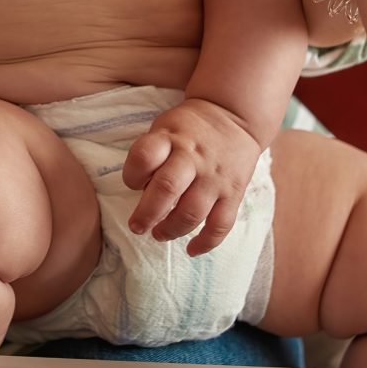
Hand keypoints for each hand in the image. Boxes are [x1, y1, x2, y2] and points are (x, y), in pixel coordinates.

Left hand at [122, 100, 266, 254]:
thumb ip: (151, 155)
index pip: (144, 156)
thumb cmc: (188, 129)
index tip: (132, 183)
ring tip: (159, 234)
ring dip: (171, 230)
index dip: (132, 174)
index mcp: (170, 139)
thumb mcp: (164, 127)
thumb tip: (141, 193)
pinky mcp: (233, 193)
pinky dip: (206, 242)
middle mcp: (193, 158)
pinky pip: (221, 224)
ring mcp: (214, 178)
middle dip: (147, 214)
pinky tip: (192, 250)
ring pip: (192, 212)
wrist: (234, 117)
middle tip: (137, 226)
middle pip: (167, 189)